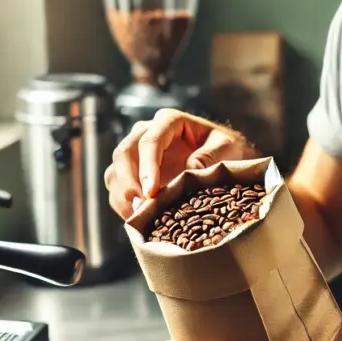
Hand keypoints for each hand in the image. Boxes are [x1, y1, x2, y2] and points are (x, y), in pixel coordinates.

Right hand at [104, 108, 257, 218]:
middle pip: (124, 153)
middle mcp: (146, 132)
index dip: (147, 167)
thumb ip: (211, 155)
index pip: (150, 140)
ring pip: (115, 171)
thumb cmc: (224, 147)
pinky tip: (137, 219)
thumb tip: (191, 169)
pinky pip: (116, 187)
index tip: (152, 192)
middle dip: (128, 183)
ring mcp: (136, 152)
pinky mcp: (132, 172)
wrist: (221, 156)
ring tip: (138, 217)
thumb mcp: (226, 146)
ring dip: (122, 196)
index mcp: (169, 121)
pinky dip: (122, 204)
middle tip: (140, 208)